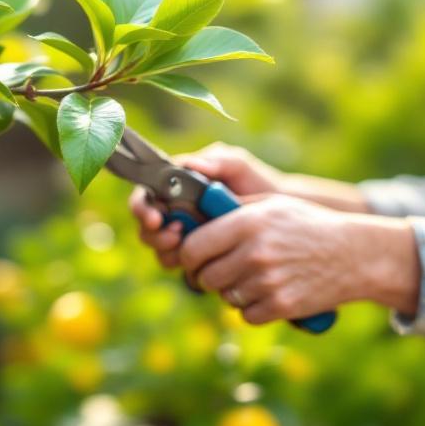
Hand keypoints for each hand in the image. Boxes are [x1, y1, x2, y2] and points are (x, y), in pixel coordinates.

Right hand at [129, 142, 283, 268]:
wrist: (281, 213)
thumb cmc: (257, 182)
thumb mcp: (238, 166)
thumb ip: (216, 162)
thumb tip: (188, 164)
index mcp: (178, 183)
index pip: (147, 193)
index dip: (143, 207)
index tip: (157, 218)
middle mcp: (176, 208)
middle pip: (146, 224)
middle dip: (153, 234)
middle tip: (175, 236)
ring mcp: (186, 231)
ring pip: (159, 246)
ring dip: (166, 250)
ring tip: (187, 247)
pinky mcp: (198, 252)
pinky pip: (180, 262)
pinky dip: (183, 263)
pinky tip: (201, 260)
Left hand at [178, 195, 370, 324]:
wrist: (353, 254)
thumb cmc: (307, 225)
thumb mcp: (271, 204)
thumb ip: (232, 210)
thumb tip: (194, 218)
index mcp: (247, 222)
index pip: (192, 248)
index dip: (188, 255)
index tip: (195, 257)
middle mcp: (254, 252)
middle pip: (205, 277)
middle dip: (208, 276)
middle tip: (221, 270)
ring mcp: (267, 281)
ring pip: (225, 297)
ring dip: (233, 291)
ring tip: (253, 277)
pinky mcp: (281, 305)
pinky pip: (246, 315)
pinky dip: (252, 308)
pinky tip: (267, 292)